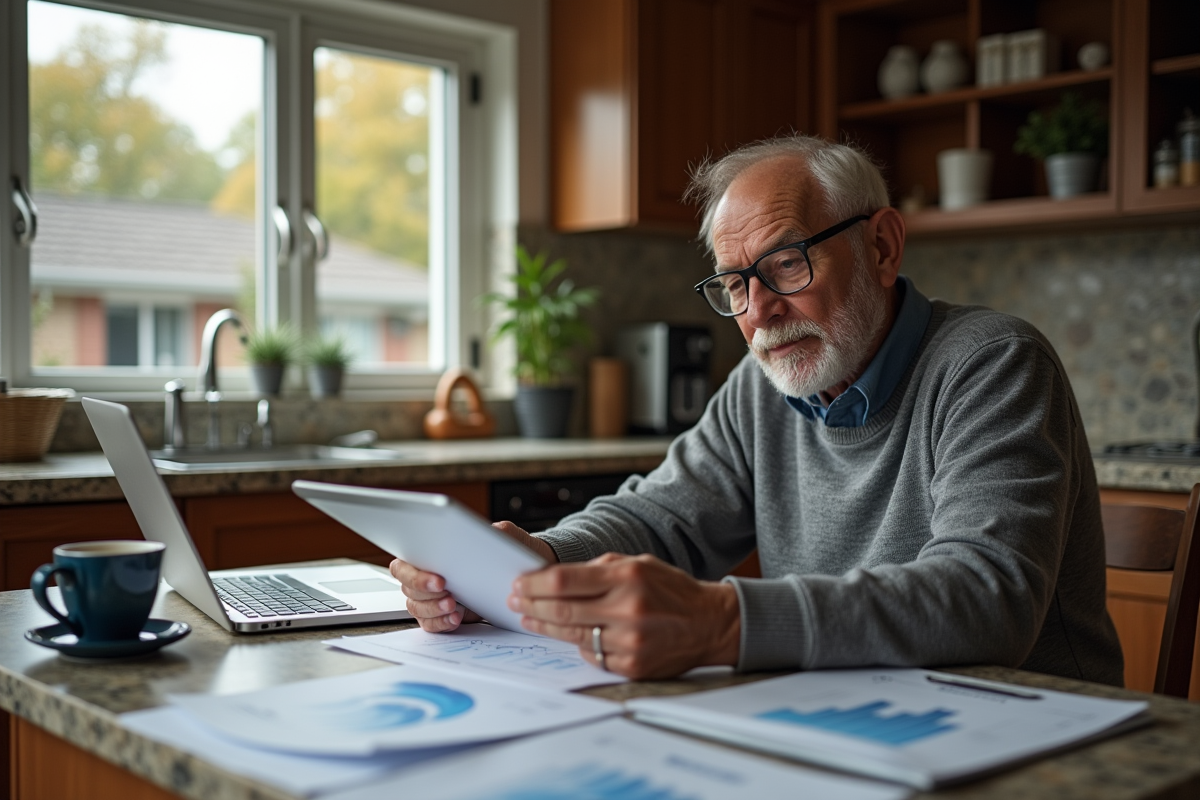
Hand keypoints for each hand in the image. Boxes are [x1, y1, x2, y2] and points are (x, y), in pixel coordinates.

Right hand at [388, 521, 556, 632]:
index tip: (439, 578)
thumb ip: (499, 531)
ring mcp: (430, 597)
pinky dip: (440, 623)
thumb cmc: (507, 551)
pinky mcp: (440, 615)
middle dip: (424, 590)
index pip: (405, 562)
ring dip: (433, 608)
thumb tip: (492, 532)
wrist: (520, 574)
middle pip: (408, 586)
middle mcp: (425, 574)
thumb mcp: (508, 536)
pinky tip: (456, 618)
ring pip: (416, 606)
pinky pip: (430, 623)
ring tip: (454, 607)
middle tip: (446, 591)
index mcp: (430, 552)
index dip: (416, 572)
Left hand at [508, 553, 740, 679]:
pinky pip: (592, 655)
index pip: (564, 580)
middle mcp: (627, 609)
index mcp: (627, 577)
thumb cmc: (671, 590)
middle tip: (514, 601)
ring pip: (572, 635)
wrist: (710, 623)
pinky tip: (567, 634)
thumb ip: (599, 568)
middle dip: (531, 605)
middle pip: (562, 609)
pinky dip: (578, 644)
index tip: (518, 584)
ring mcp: (629, 641)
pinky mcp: (632, 665)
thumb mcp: (638, 564)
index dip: (534, 583)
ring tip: (528, 618)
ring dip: (545, 626)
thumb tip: (556, 577)